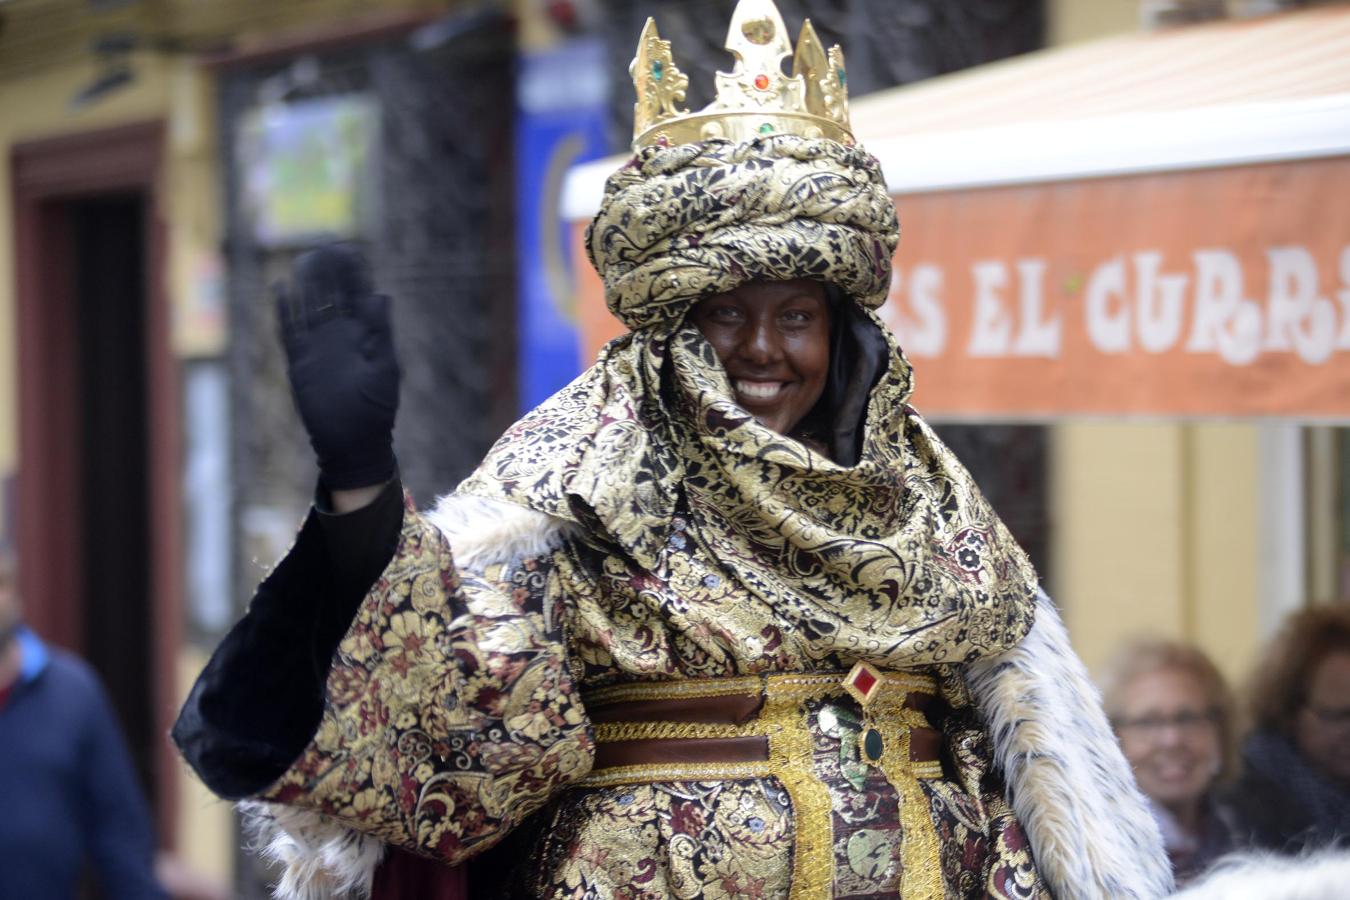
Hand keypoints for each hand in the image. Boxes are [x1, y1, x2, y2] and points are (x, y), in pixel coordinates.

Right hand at [277, 244, 399, 489]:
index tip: (348, 249)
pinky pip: (289, 330)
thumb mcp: (383, 368)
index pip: (358, 294)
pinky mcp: (300, 362)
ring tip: (303, 259)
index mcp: (365, 335)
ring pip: (310, 306)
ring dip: (306, 285)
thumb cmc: (375, 410)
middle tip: (322, 244)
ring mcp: (318, 347)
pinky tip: (281, 287)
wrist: (354, 444)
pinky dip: (285, 310)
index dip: (353, 272)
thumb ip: (380, 332)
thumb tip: (380, 294)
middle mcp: (340, 336)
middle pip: (331, 294)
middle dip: (328, 271)